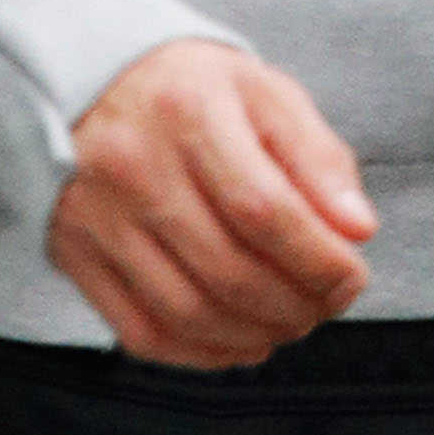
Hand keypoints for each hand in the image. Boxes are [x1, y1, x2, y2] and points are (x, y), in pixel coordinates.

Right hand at [47, 40, 375, 365]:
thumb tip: (358, 231)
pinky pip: (141, 330)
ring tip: (293, 323)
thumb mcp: (267, 94)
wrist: (92, 81)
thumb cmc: (199, 91)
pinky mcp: (75, 256)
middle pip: (226, 268)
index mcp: (189, 111)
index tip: (352, 277)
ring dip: (254, 334)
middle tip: (328, 306)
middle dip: (294, 304)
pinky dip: (201, 353)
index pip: (263, 208)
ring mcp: (95, 217)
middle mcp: (132, 166)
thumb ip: (319, 159)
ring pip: (185, 311)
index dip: (317, 258)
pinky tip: (241, 342)